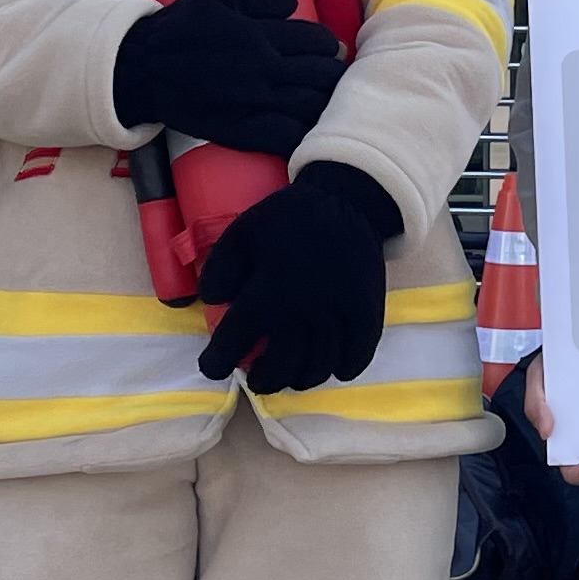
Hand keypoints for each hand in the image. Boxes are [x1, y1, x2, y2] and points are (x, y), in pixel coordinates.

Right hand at [115, 0, 342, 153]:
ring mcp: (255, 105)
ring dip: (326, 101)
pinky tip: (309, 124)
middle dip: (333, 72)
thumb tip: (294, 4)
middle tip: (331, 73)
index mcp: (259, 36)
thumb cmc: (182, 28)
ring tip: (325, 97)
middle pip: (322, 75)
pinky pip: (289, 136)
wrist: (143, 70)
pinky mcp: (243, 132)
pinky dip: (307, 131)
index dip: (327, 44)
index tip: (326, 48)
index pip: (316, 41)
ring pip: (312, 106)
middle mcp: (263, 72)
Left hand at [195, 164, 395, 391]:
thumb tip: (211, 302)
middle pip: (281, 365)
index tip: (213, 367)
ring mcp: (339, 316)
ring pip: (317, 367)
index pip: (236, 340)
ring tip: (289, 377)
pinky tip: (332, 369)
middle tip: (255, 378)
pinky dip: (342, 369)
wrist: (345, 200)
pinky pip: (356, 356)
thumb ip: (220, 268)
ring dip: (299, 379)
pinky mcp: (367, 315)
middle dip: (263, 379)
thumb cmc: (289, 218)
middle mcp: (304, 311)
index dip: (218, 361)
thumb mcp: (242, 233)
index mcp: (270, 291)